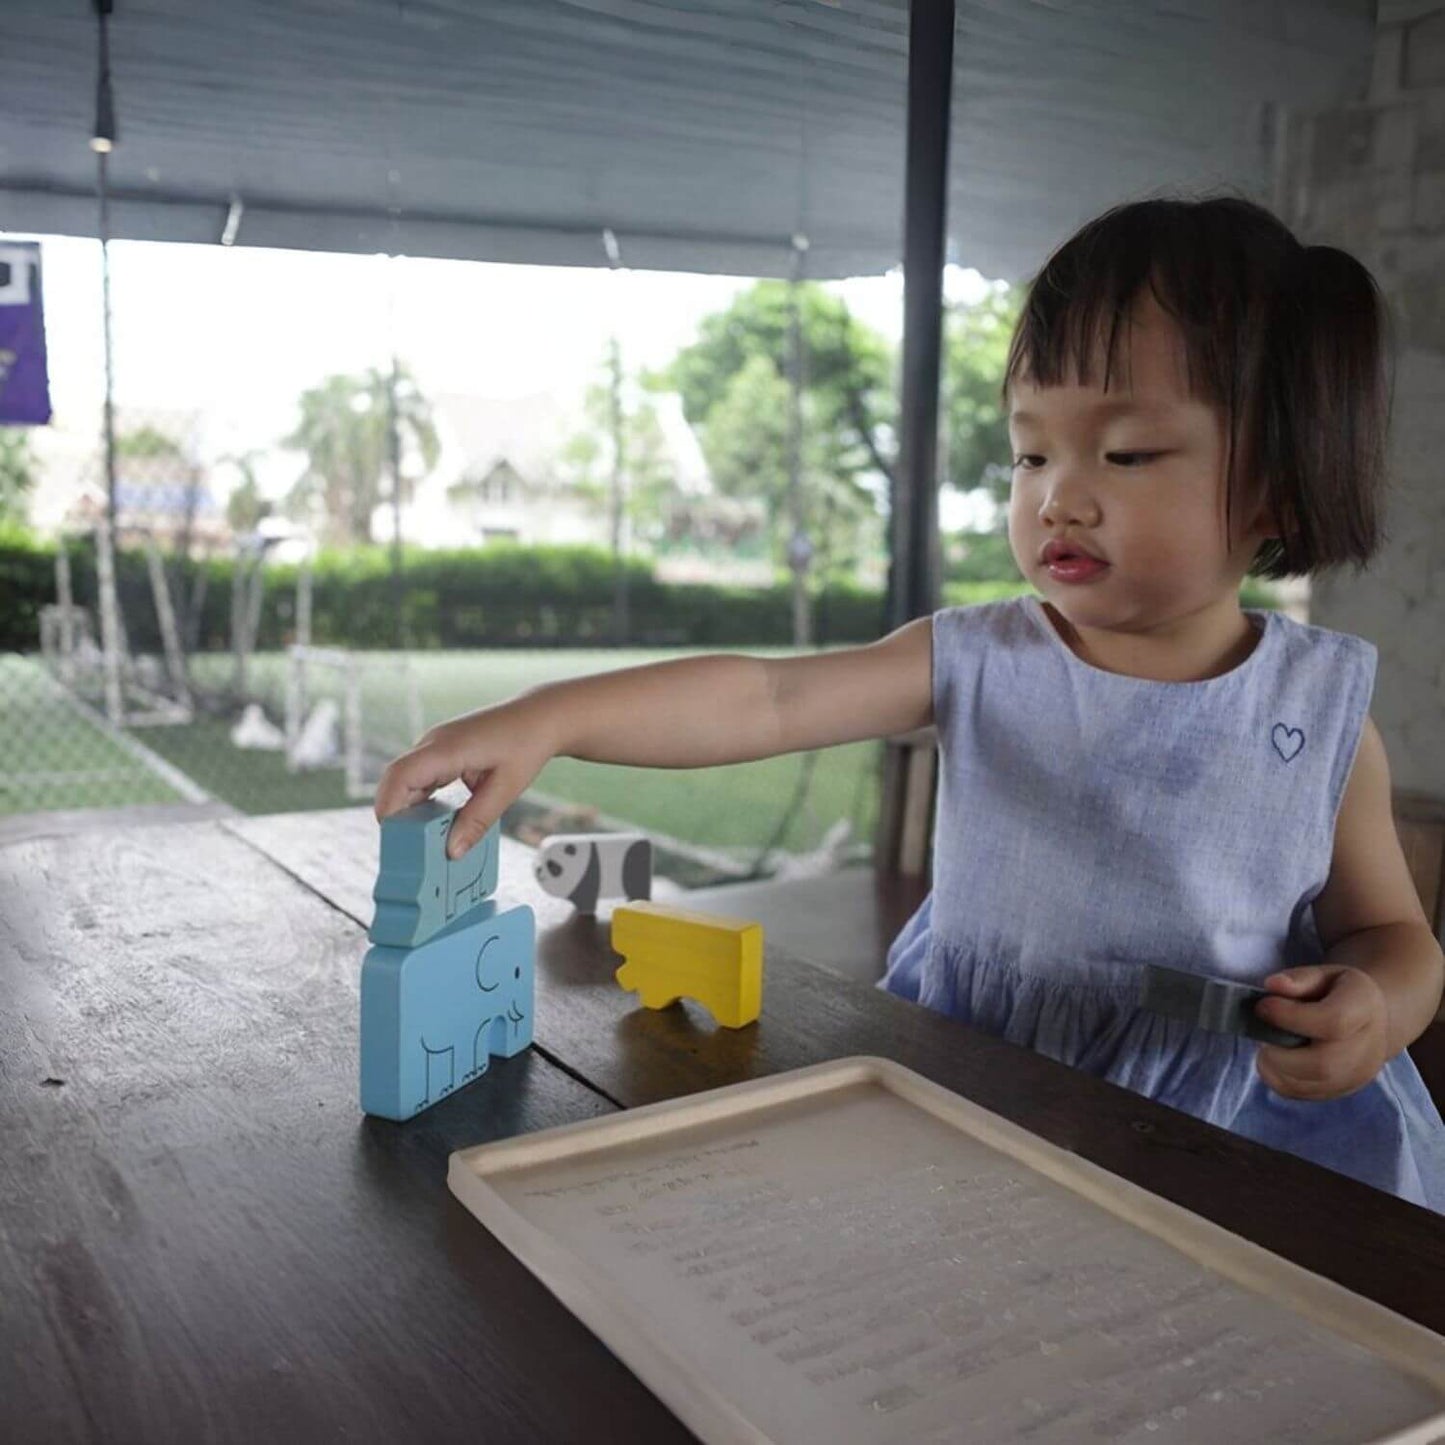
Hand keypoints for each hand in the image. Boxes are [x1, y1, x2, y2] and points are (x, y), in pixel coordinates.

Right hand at [374, 697, 556, 857]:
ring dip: (409, 809)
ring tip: (421, 840)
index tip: (393, 837)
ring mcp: (436, 745)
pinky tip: (434, 823)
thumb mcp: (506, 788)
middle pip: (396, 780)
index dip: (389, 806)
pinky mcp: (442, 751)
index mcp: (447, 748)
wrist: (540, 716)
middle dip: (396, 815)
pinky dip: (422, 801)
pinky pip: (421, 777)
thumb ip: (478, 821)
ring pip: (405, 780)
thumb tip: (452, 851)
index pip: (400, 775)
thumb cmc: (527, 744)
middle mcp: (434, 743)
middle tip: (408, 848)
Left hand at [1253, 965, 1390, 1100]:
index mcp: (1364, 1007)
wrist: (1371, 1021)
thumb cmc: (1339, 993)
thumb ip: (1300, 979)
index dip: (1290, 1017)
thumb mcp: (1324, 975)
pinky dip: (1279, 1080)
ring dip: (1278, 1068)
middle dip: (1281, 1053)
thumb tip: (1273, 986)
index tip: (1262, 1007)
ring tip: (1268, 1048)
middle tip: (1262, 1037)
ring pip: (1314, 1084)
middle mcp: (1368, 1047)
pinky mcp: (1342, 1091)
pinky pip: (1305, 1094)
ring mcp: (1358, 1075)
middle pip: (1324, 1063)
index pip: (1331, 1022)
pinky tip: (1275, 1061)